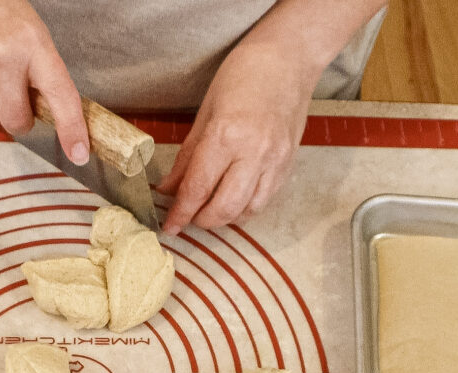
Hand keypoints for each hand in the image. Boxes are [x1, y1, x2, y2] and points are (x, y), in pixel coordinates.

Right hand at [0, 0, 89, 164]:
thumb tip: (45, 112)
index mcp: (33, 44)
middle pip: (16, 120)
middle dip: (16, 117)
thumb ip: (38, 70)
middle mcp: (4, 56)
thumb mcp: (27, 30)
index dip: (72, 129)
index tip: (79, 153)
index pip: (60, 95)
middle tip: (10, 94)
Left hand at [156, 42, 314, 233]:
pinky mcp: (288, 165)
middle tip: (188, 216)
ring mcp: (275, 162)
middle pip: (223, 209)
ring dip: (224, 218)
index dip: (180, 213)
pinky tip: (232, 200)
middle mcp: (254, 154)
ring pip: (246, 212)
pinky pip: (264, 201)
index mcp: (226, 136)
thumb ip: (187, 157)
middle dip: (201, 220)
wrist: (289, 59)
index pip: (197, 189)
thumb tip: (168, 189)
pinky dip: (244, 209)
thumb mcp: (204, 113)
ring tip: (209, 209)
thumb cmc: (243, 76)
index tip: (169, 227)